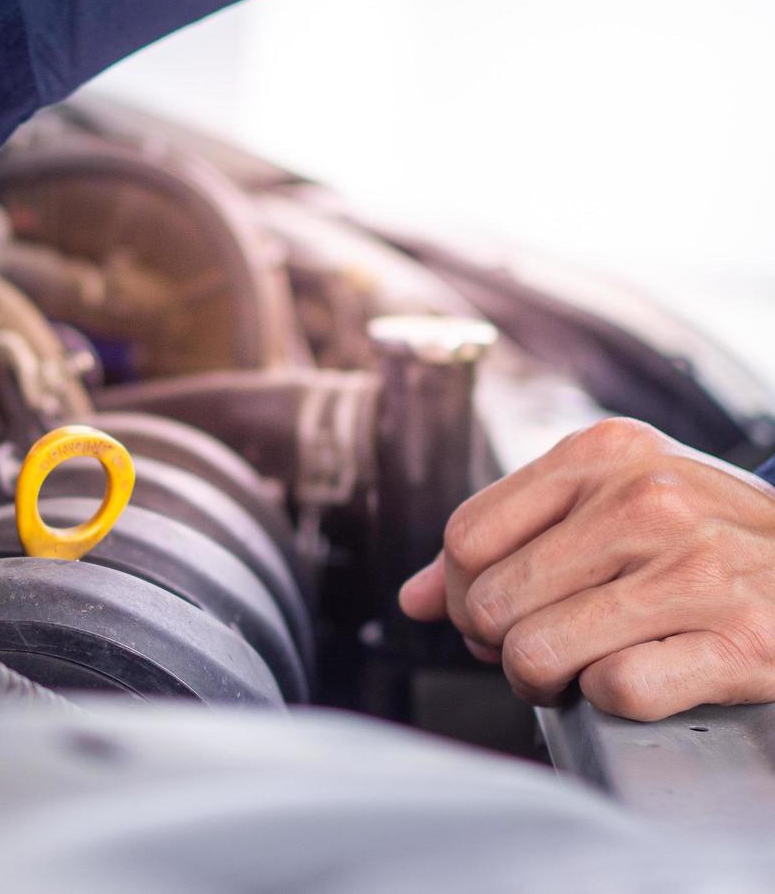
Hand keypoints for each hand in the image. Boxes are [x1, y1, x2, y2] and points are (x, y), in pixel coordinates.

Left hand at [399, 417, 774, 720]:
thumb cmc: (706, 539)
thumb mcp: (608, 505)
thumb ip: (505, 540)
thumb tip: (412, 600)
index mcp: (604, 454)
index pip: (465, 538)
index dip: (461, 591)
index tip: (493, 611)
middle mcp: (648, 500)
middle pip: (490, 602)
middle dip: (499, 644)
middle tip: (541, 647)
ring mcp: (698, 569)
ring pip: (537, 652)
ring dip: (547, 680)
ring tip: (581, 667)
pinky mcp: (741, 641)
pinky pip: (616, 692)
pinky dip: (617, 700)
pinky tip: (649, 671)